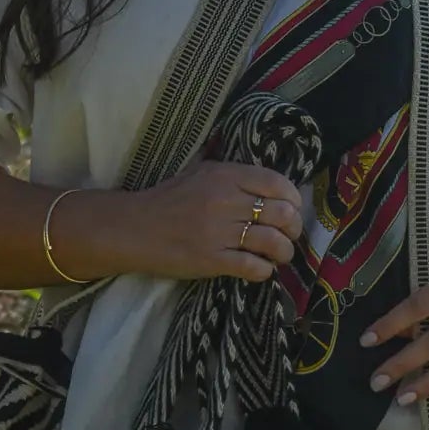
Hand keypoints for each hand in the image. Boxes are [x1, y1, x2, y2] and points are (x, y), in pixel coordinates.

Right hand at [133, 159, 302, 281]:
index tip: (293, 209)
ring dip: (283, 252)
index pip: (277, 183)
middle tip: (289, 235)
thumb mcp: (198, 170)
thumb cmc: (168, 199)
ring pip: (273, 242)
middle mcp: (227, 201)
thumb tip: (250, 158)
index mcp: (226, 175)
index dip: (293, 198)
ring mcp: (220, 232)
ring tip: (279, 255)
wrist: (134, 228)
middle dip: (294, 228)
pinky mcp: (212, 260)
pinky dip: (264, 270)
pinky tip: (261, 269)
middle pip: (282, 214)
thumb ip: (227, 165)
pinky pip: (253, 267)